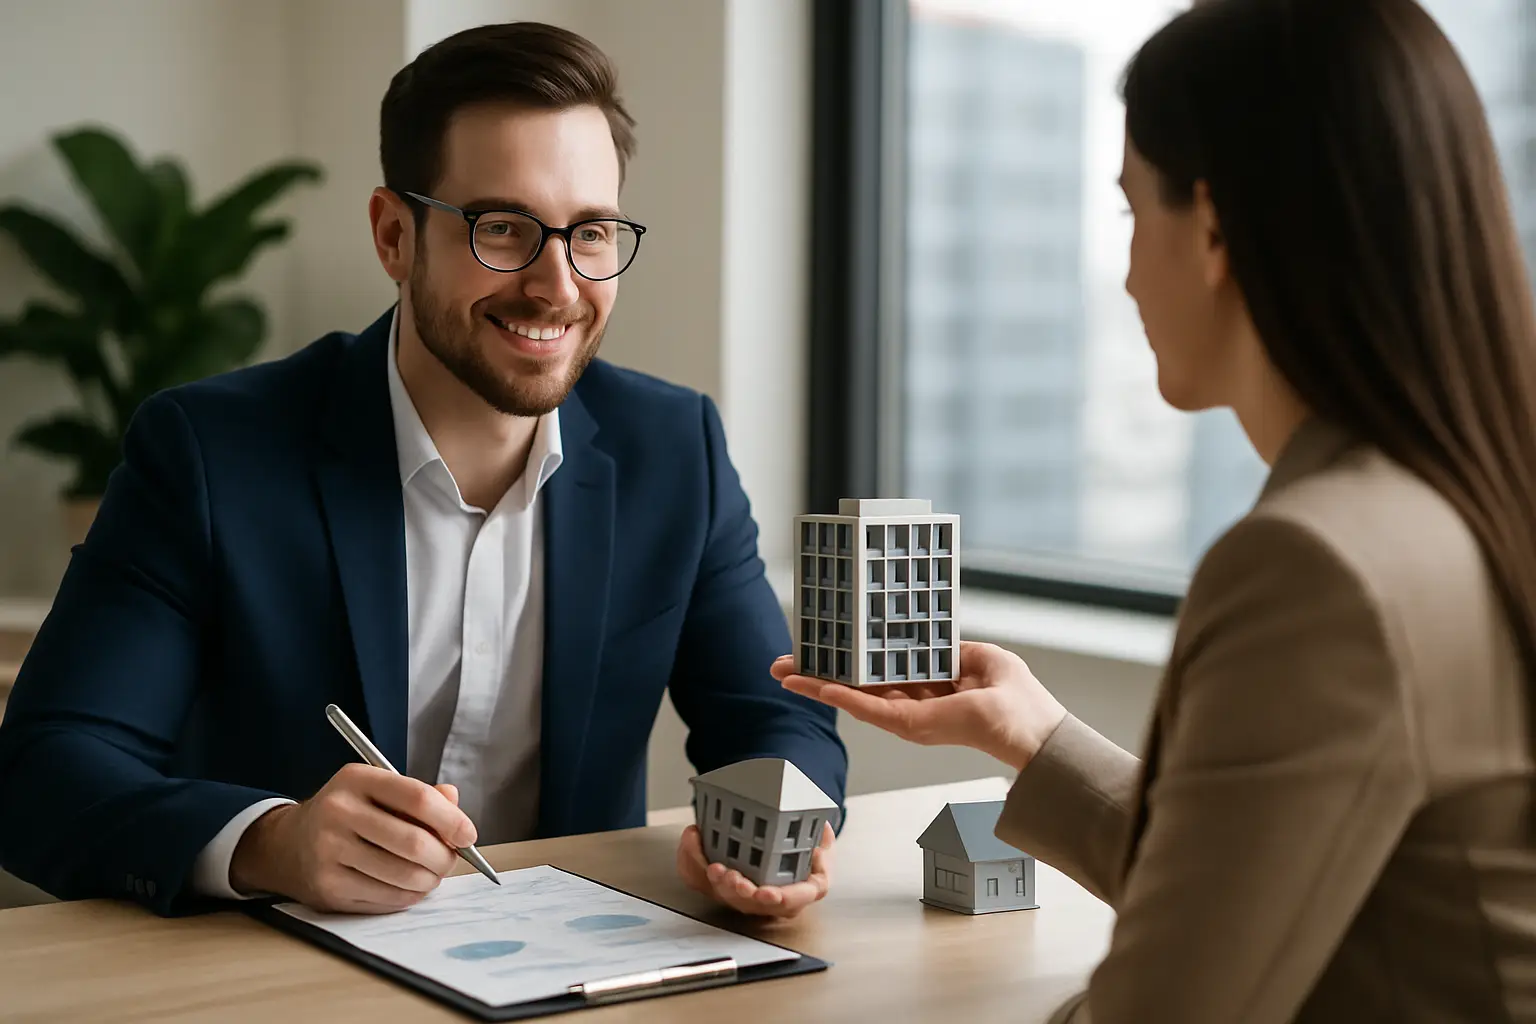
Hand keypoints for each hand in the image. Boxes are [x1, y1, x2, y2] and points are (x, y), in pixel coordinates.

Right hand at [230, 763, 475, 912]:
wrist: (288, 844)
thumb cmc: (348, 814)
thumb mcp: (377, 790)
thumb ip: (419, 795)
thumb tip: (455, 803)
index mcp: (356, 779)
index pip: (417, 798)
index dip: (452, 819)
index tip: (468, 835)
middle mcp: (338, 813)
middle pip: (414, 842)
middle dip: (445, 857)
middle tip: (451, 860)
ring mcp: (329, 853)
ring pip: (403, 875)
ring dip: (430, 880)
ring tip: (431, 874)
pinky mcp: (327, 888)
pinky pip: (386, 898)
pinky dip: (408, 896)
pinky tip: (408, 886)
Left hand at [675, 817, 833, 917]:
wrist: (790, 842)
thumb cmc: (808, 846)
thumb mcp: (823, 839)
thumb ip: (822, 837)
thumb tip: (820, 831)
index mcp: (801, 890)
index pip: (792, 900)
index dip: (778, 899)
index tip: (765, 893)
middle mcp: (773, 899)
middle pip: (752, 904)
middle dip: (737, 892)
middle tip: (729, 875)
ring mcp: (746, 895)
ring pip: (726, 897)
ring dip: (713, 881)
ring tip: (709, 863)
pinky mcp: (723, 885)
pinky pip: (704, 882)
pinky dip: (693, 862)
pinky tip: (692, 840)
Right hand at [773, 641, 1067, 771]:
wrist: (1035, 733)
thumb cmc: (1021, 702)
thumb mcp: (983, 658)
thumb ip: (950, 649)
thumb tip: (929, 637)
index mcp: (931, 688)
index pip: (882, 673)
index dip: (852, 659)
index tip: (825, 646)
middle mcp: (914, 705)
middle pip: (857, 686)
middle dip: (819, 674)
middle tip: (783, 663)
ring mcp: (908, 718)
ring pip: (851, 697)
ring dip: (815, 683)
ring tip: (782, 671)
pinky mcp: (908, 726)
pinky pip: (864, 707)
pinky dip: (835, 695)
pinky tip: (810, 683)